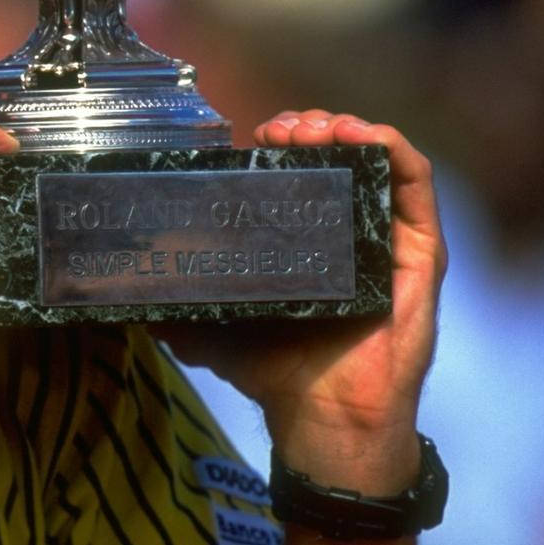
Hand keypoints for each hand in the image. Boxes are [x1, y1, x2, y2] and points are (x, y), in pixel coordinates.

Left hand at [158, 111, 445, 493]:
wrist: (324, 418)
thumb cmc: (278, 371)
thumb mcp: (213, 328)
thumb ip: (177, 305)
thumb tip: (123, 295)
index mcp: (305, 236)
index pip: (296, 169)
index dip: (278, 143)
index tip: (257, 135)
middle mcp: (348, 228)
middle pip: (336, 153)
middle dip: (306, 126)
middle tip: (281, 130)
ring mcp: (386, 235)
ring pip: (375, 157)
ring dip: (345, 127)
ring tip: (314, 127)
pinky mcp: (420, 250)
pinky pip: (415, 184)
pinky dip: (392, 147)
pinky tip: (361, 134)